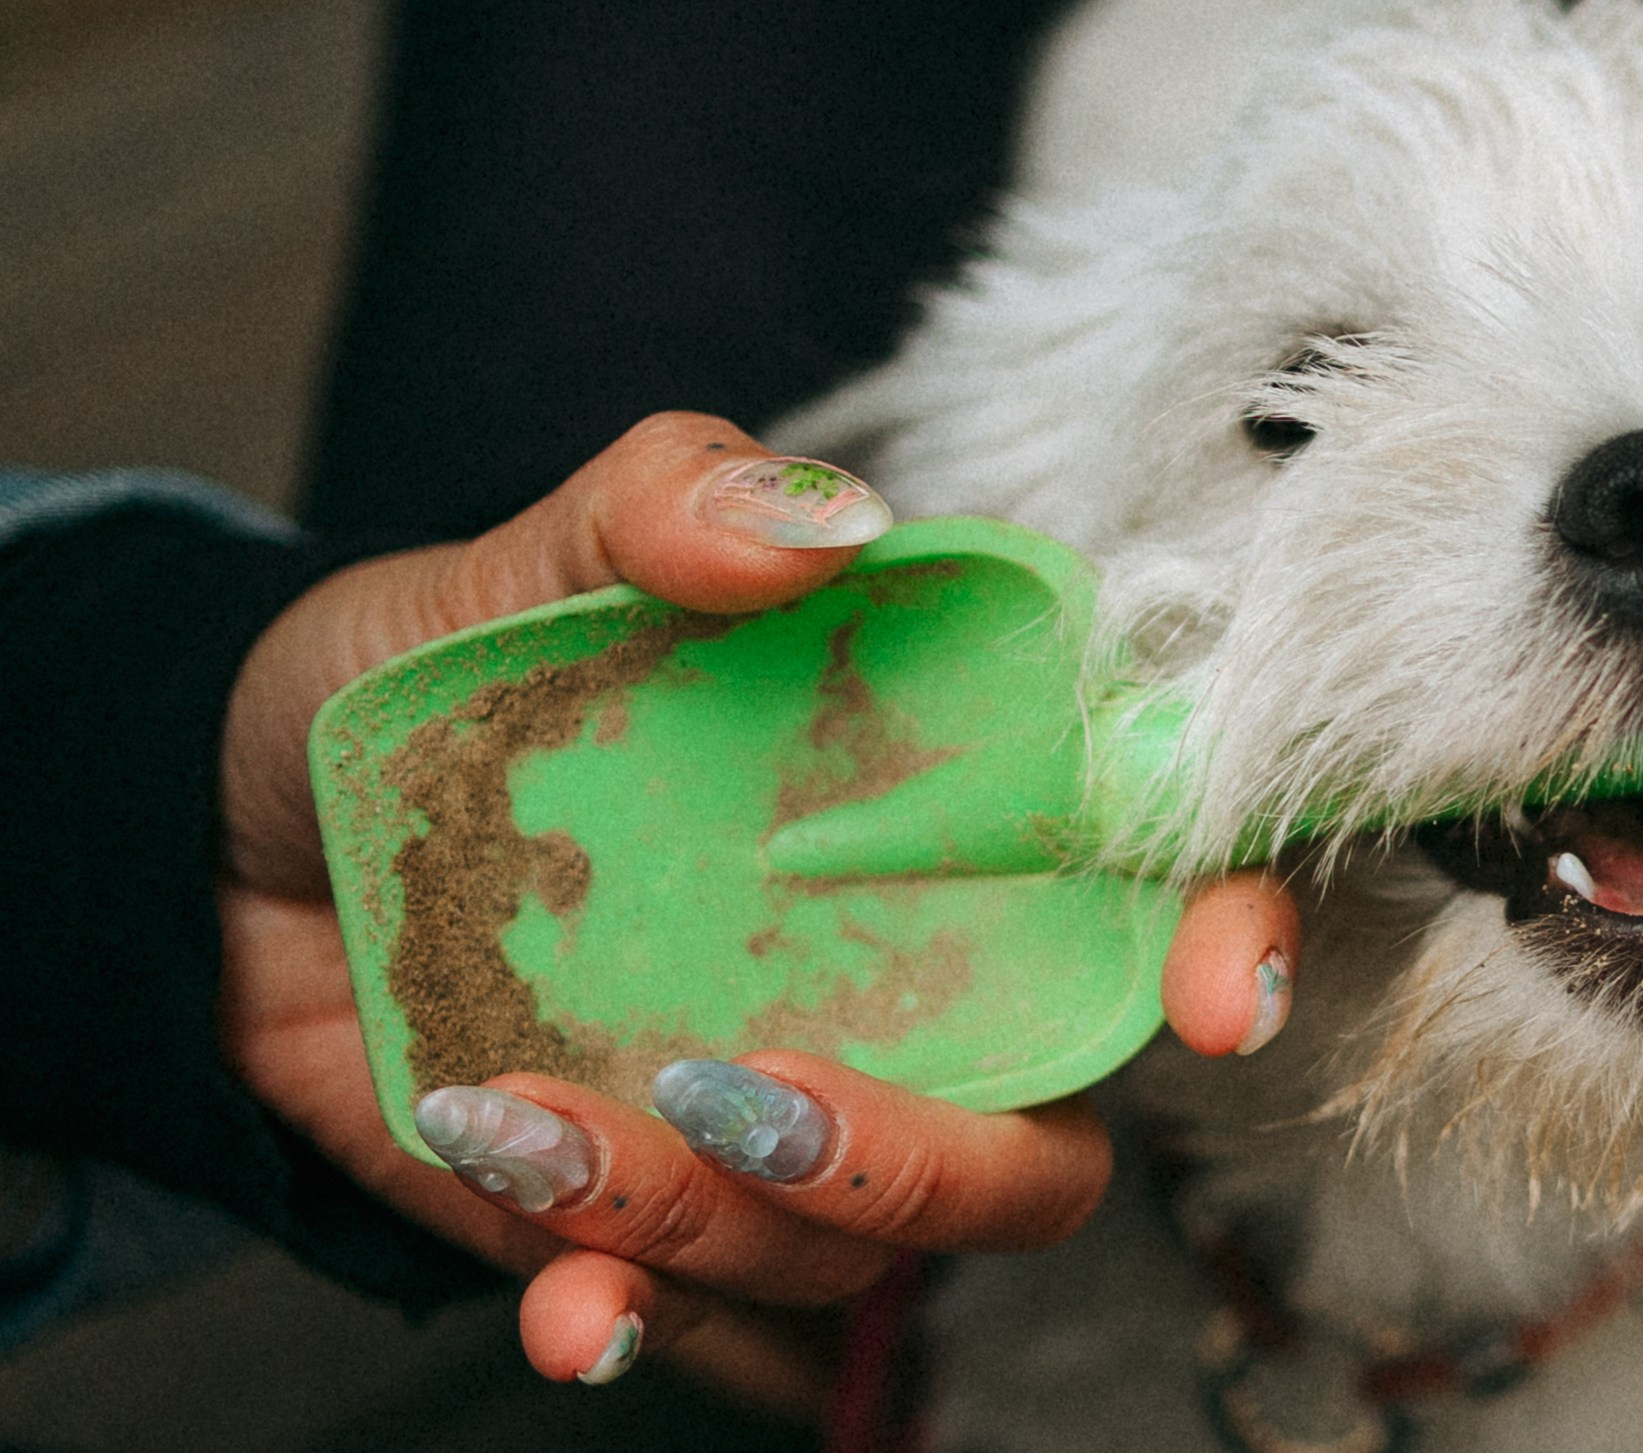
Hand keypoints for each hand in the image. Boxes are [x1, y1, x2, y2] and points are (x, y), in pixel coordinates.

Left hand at [213, 413, 1300, 1411]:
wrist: (221, 848)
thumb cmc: (414, 691)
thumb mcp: (512, 567)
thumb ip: (660, 503)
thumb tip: (820, 528)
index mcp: (909, 824)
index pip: (1137, 885)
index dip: (1226, 936)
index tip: (1212, 996)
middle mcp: (888, 989)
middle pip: (1038, 1150)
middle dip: (930, 1168)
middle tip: (752, 1096)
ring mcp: (786, 1120)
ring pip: (863, 1262)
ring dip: (720, 1232)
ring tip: (526, 1134)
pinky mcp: (666, 1219)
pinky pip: (722, 1333)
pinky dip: (652, 1330)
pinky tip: (565, 1310)